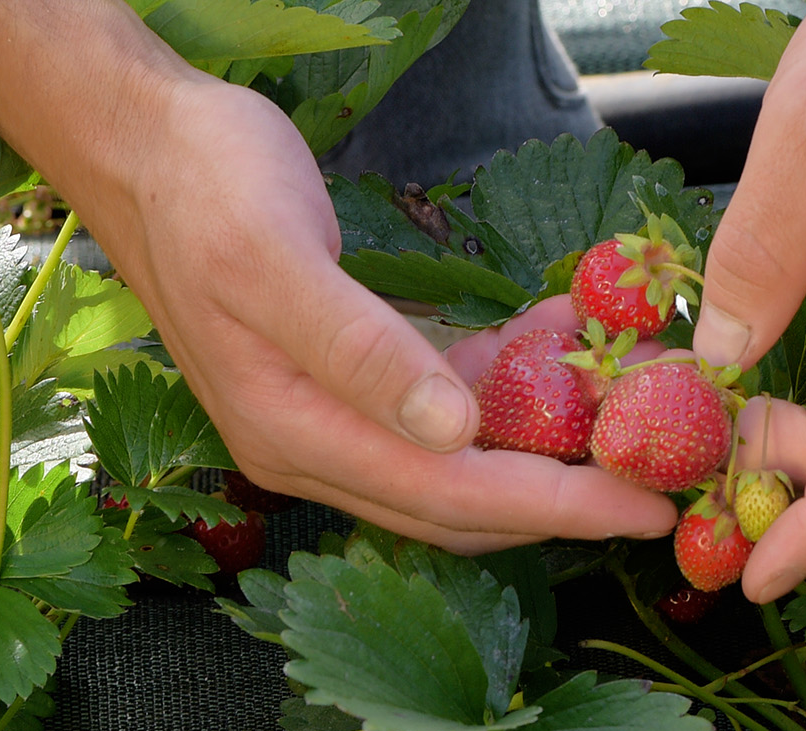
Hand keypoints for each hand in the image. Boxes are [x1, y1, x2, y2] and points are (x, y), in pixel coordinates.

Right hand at [0, 0, 674, 554]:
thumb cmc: (204, 187)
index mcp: (294, 432)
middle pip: (460, 505)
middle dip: (565, 498)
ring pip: (455, 467)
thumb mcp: (274, 256)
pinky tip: (556, 345)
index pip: (450, 495)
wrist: (139, 147)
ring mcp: (323, 423)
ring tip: (631, 409)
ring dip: (540, 447)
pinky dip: (504, 395)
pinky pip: (439, 415)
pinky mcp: (339, 387)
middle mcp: (310, 449)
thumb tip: (453, 433)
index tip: (648, 509)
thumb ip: (361, 351)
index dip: (556, 507)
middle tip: (666, 479)